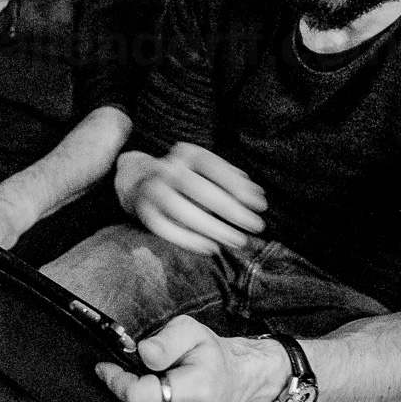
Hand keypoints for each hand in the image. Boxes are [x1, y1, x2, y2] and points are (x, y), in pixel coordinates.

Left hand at [96, 315, 287, 401]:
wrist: (239, 381)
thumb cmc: (212, 354)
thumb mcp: (190, 330)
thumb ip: (165, 340)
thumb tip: (142, 352)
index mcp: (198, 388)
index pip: (140, 396)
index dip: (116, 381)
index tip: (106, 368)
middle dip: (125, 390)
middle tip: (128, 372)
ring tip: (147, 386)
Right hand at [115, 144, 266, 253]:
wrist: (141, 181)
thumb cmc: (188, 178)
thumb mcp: (207, 170)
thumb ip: (231, 179)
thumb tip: (256, 196)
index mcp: (186, 153)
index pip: (212, 166)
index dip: (236, 185)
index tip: (259, 205)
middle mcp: (166, 168)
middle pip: (197, 189)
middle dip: (229, 209)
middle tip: (255, 226)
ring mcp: (152, 190)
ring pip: (180, 210)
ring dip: (212, 228)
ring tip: (238, 240)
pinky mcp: (144, 212)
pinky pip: (165, 229)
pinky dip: (189, 241)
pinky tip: (211, 248)